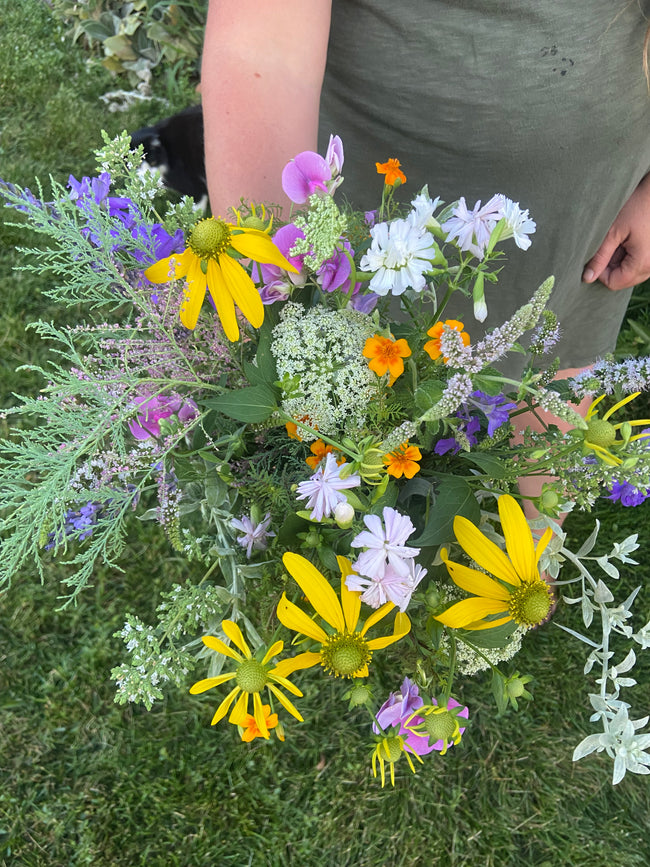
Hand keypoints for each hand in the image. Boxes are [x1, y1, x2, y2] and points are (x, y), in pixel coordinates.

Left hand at [583, 173, 649, 289]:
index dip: (600, 272)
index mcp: (643, 262)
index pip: (614, 282)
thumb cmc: (636, 205)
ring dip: (619, 260)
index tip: (596, 254)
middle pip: (623, 279)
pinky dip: (628, 255)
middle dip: (610, 266)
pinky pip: (638, 263)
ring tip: (619, 239)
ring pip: (630, 272)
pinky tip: (626, 238)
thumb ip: (599, 256)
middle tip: (608, 244)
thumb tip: (587, 278)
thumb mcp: (613, 231)